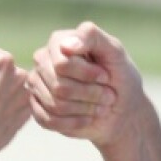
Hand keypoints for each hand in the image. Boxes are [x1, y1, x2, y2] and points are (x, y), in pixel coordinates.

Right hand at [27, 21, 146, 148]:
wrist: (122, 109)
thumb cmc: (119, 76)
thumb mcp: (115, 52)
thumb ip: (92, 37)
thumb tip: (65, 45)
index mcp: (58, 42)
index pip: (61, 63)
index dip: (86, 73)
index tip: (106, 76)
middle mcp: (43, 61)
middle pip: (58, 85)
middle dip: (89, 93)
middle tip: (108, 95)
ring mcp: (38, 85)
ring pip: (54, 104)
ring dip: (85, 109)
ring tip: (101, 106)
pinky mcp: (39, 108)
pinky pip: (48, 120)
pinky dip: (75, 123)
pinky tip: (88, 119)